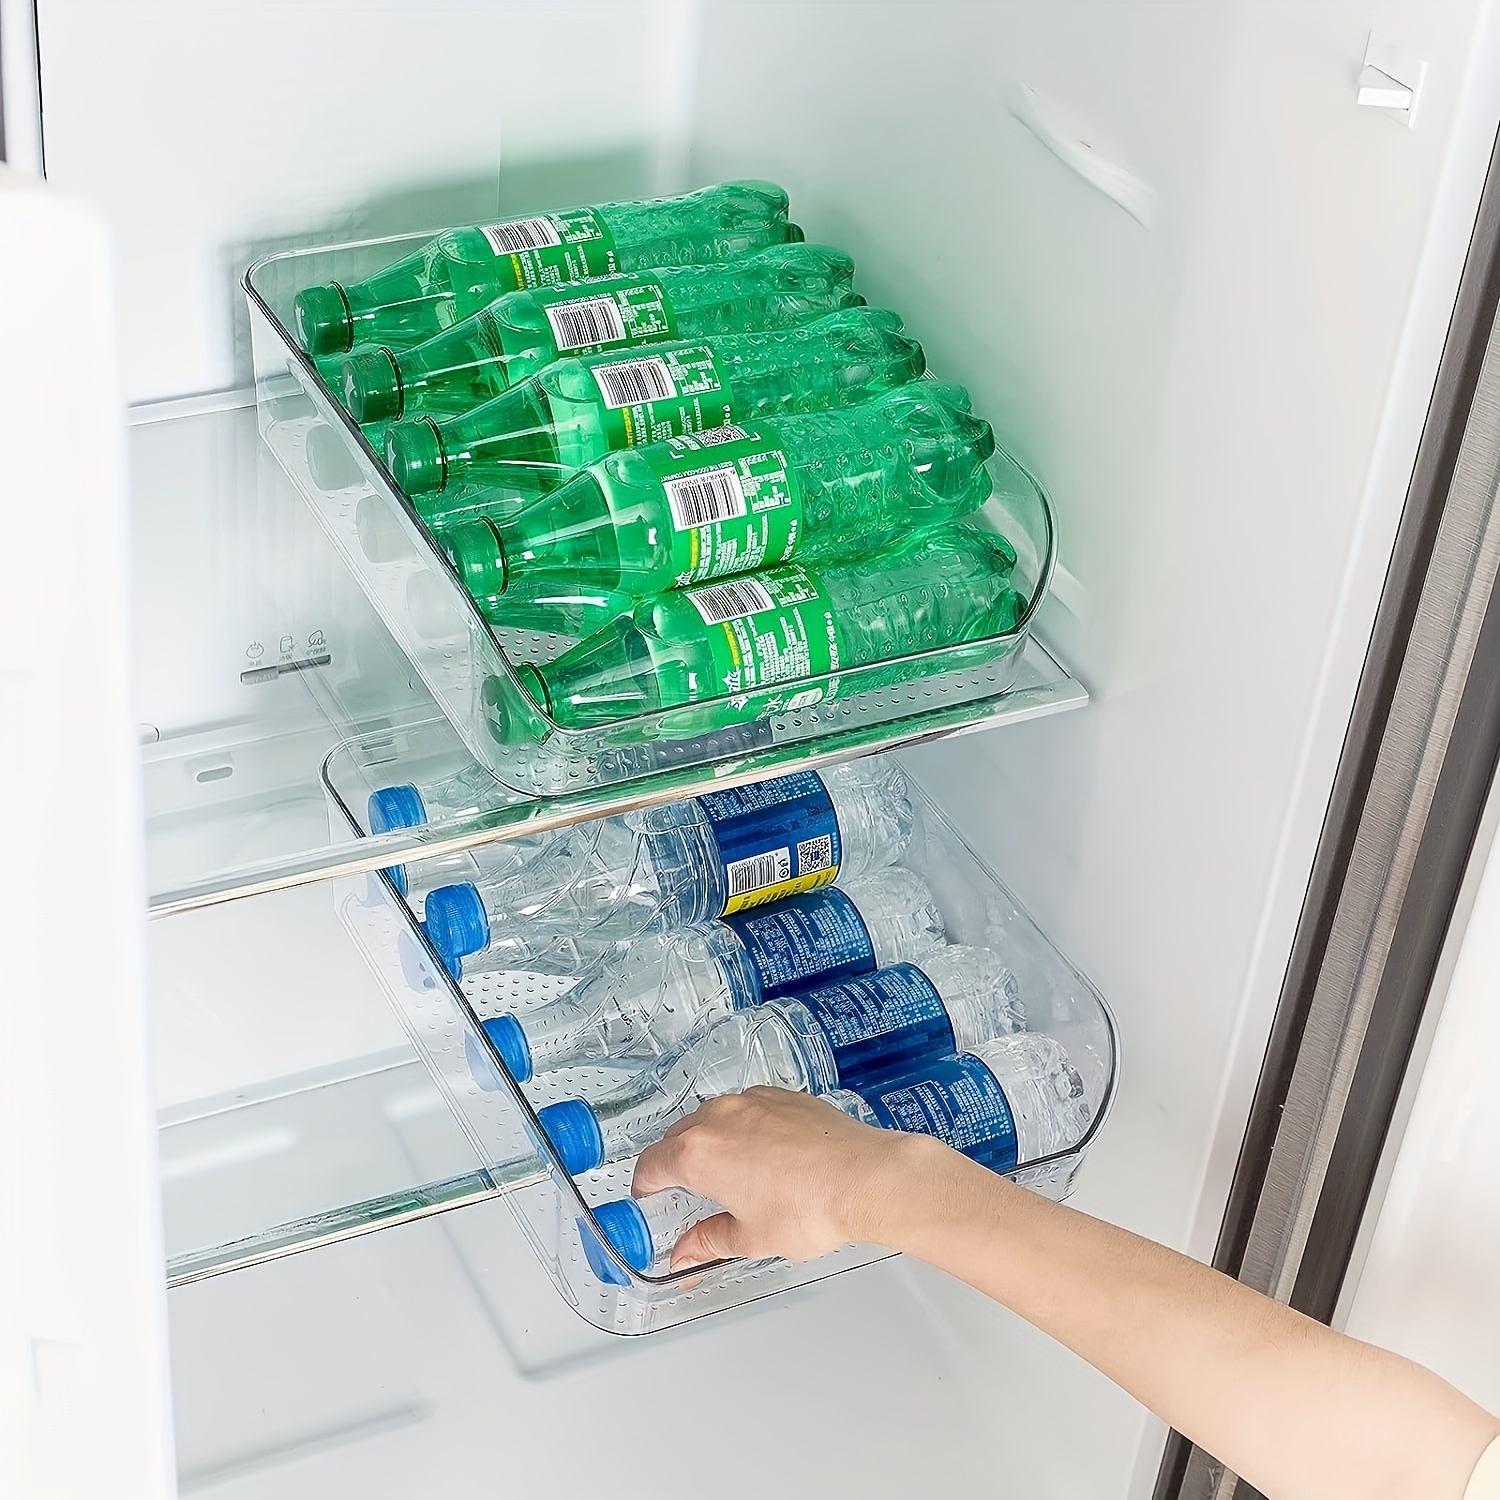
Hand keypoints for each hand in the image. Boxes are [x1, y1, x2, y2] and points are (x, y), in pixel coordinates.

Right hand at [629, 1086, 934, 1268]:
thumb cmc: (809, 1208)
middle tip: (688, 1191)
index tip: (651, 1197)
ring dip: (710, 1141)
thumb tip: (685, 1255)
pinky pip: (747, 1107)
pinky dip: (744, 1128)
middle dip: (676, 1163)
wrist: (864, 1177)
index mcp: (698, 1154)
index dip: (646, 1186)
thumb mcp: (749, 1238)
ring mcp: (751, 1100)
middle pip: (678, 1137)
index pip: (651, 1165)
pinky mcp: (782, 1095)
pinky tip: (765, 1155)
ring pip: (713, 1117)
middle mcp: (718, 1117)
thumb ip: (708, 1242)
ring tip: (730, 1173)